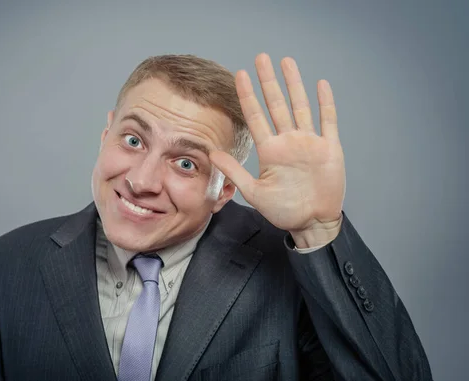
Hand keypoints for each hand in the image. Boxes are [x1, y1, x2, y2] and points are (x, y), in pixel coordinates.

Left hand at [210, 53, 345, 247]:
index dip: (248, 96)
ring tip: (286, 62)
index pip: (256, 117)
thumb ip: (235, 171)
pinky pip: (328, 121)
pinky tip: (320, 84)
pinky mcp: (329, 148)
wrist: (312, 222)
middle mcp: (288, 141)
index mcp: (270, 151)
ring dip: (294, 85)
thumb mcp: (254, 192)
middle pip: (277, 105)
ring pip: (300, 106)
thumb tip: (211, 153)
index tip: (239, 75)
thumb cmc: (284, 211)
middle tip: (261, 58)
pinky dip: (325, 103)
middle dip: (268, 82)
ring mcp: (309, 143)